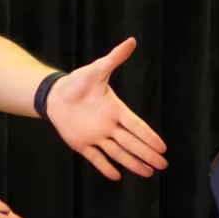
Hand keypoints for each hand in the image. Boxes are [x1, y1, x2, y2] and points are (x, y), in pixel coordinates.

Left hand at [45, 38, 169, 180]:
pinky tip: (117, 176)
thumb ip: (114, 58)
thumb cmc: (78, 82)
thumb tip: (131, 41)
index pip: (137, 126)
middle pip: (132, 143)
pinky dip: (105, 167)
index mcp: (116, 110)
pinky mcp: (82, 144)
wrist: (55, 94)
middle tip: (162, 165)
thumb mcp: (96, 69)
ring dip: (132, 163)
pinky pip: (96, 158)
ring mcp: (96, 137)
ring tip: (147, 173)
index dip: (150, 137)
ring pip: (118, 153)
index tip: (163, 148)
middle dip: (147, 154)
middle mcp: (109, 126)